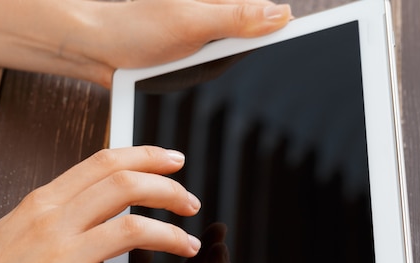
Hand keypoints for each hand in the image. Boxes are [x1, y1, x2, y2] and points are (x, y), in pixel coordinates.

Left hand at [0, 0, 291, 86]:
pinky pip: (224, 76)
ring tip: (256, 90)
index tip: (320, 43)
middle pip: (264, 41)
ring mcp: (211, 45)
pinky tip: (227, 96)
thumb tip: (281, 13)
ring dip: (251, 76)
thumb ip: (235, 17)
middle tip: (283, 74)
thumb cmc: (135, 29)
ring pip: (245, 62)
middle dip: (277, 59)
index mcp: (225, 6)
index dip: (295, 30)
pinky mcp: (199, 65)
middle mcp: (222, 23)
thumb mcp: (190, 22)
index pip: (271, 15)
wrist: (99, 52)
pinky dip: (228, 86)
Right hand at [0, 146, 200, 262]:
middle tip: (191, 203)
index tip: (175, 160)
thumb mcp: (17, 226)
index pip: (105, 162)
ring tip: (190, 245)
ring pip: (133, 229)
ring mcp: (59, 258)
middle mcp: (53, 222)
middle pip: (126, 185)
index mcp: (44, 202)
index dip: (147, 156)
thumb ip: (59, 209)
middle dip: (169, 190)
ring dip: (173, 236)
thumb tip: (98, 197)